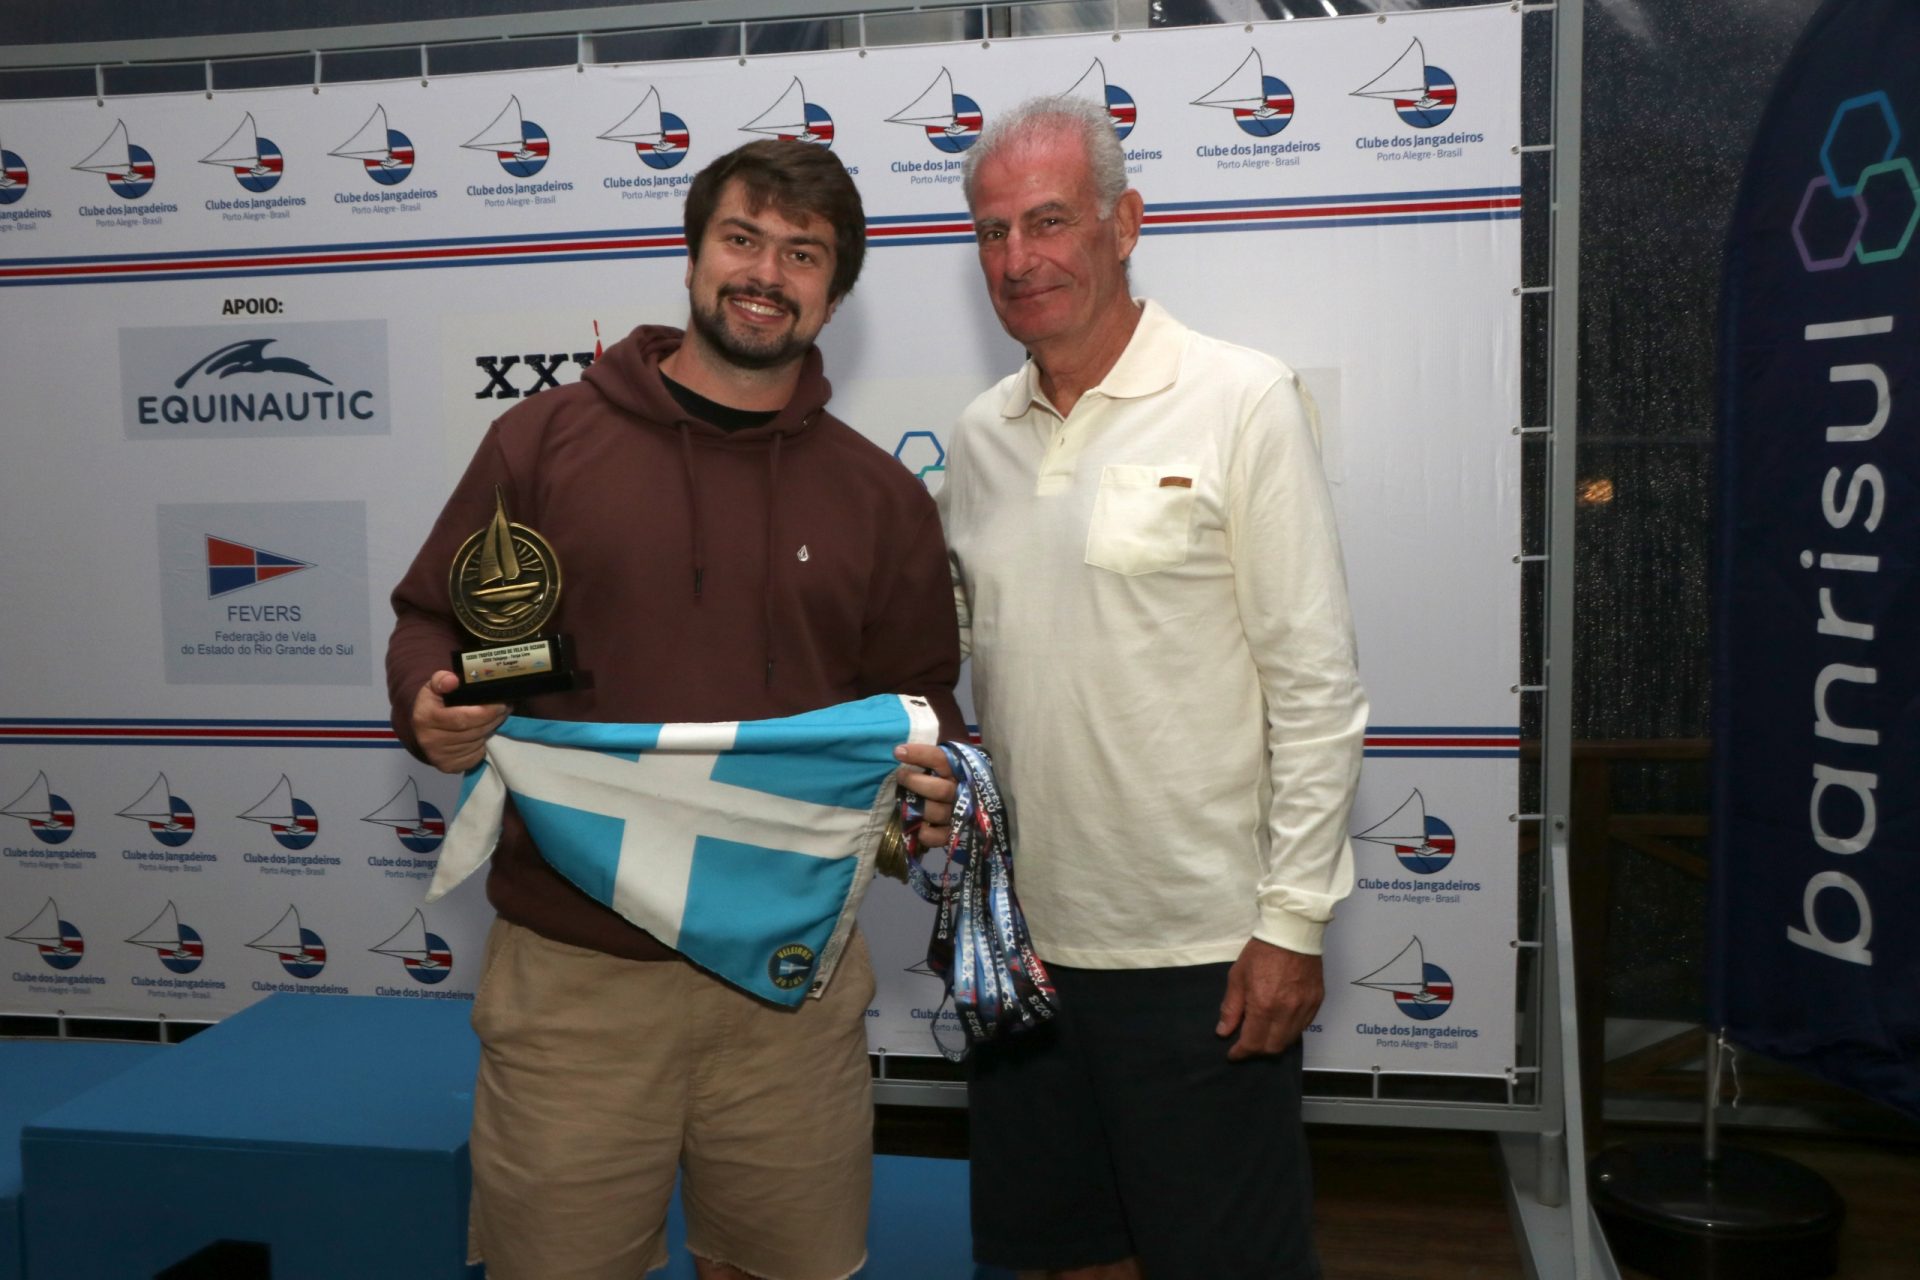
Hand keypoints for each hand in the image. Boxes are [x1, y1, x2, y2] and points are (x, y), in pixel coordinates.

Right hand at [411, 671, 507, 772]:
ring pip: (477, 743)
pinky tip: (484, 733)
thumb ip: (442, 679)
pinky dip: (483, 744)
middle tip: (505, 708)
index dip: (486, 712)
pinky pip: (476, 756)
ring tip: (497, 718)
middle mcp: (430, 740)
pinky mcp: (449, 767)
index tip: (501, 704)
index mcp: (426, 718)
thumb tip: (452, 680)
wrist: (422, 730)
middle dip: (493, 719)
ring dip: (491, 730)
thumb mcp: (434, 687)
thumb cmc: (434, 704)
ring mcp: (439, 756)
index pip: (463, 718)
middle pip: (474, 731)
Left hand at [892, 743, 956, 851]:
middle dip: (915, 783)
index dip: (919, 755)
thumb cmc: (953, 777)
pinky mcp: (954, 834)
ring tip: (902, 799)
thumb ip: (933, 756)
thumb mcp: (949, 761)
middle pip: (939, 789)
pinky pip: (940, 837)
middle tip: (900, 776)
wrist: (981, 803)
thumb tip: (905, 748)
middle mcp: (962, 793)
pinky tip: (918, 826)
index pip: (941, 759)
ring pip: (937, 812)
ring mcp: (959, 815)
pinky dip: (926, 833)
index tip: (898, 752)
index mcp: (961, 771)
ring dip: (917, 806)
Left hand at [1217, 938, 1322, 1060]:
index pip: (1253, 1043)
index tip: (1233, 1054)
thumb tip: (1223, 1032)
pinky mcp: (1316, 1002)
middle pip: (1273, 1048)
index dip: (1241, 1053)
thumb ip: (1231, 1007)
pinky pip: (1302, 1027)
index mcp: (1264, 1006)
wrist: (1292, 933)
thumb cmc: (1260, 953)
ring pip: (1289, 1040)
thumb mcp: (1237, 977)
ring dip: (1274, 1043)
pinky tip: (1279, 1023)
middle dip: (1257, 1051)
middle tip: (1246, 1044)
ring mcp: (1305, 1009)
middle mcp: (1287, 1012)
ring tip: (1262, 1035)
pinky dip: (1289, 1032)